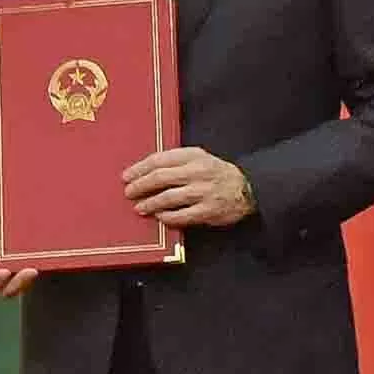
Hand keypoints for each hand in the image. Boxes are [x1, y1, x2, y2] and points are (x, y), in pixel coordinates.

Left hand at [123, 148, 254, 231]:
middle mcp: (198, 172)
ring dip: (151, 203)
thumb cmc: (215, 173)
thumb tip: (142, 171)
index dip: (139, 168)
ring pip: (169, 197)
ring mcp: (204, 191)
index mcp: (193, 156)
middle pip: (161, 177)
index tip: (126, 176)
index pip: (159, 160)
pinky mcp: (210, 210)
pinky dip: (168, 217)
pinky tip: (160, 217)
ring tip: (140, 207)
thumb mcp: (198, 158)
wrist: (247, 188)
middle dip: (141, 186)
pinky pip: (183, 215)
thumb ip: (175, 161)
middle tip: (129, 192)